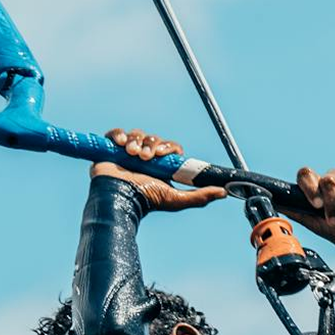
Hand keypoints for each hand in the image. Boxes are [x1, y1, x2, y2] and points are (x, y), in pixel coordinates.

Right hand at [91, 128, 226, 211]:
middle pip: (153, 138)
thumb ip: (200, 196)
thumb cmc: (147, 201)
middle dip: (151, 145)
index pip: (169, 146)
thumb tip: (223, 192)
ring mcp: (128, 152)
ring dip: (136, 142)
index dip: (167, 147)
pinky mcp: (111, 148)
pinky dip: (119, 135)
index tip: (162, 154)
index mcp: (161, 165)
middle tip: (146, 158)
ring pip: (137, 134)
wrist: (118, 200)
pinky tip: (121, 145)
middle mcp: (146, 157)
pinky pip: (117, 133)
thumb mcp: (176, 199)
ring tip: (132, 155)